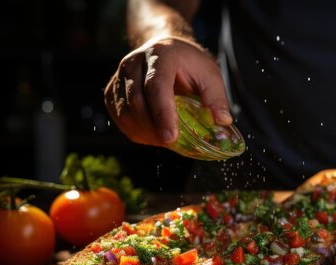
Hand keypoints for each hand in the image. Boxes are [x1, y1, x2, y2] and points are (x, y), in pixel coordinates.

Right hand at [104, 37, 231, 146]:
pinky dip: (134, 131)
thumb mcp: (210, 75)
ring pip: (124, 112)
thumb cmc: (189, 64)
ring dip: (144, 132)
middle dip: (153, 129)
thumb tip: (222, 122)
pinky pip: (118, 116)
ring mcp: (119, 76)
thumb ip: (217, 98)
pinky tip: (151, 135)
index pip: (156, 86)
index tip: (171, 138)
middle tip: (172, 143)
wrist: (165, 49)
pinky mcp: (112, 89)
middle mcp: (134, 63)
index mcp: (160, 55)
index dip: (162, 114)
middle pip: (136, 101)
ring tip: (164, 140)